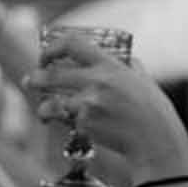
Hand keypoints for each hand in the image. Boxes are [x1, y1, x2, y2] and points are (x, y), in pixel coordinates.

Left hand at [29, 37, 187, 180]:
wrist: (156, 142)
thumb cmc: (154, 113)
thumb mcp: (144, 81)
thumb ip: (131, 67)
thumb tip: (126, 60)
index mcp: (110, 65)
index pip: (72, 44)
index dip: (52, 48)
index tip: (46, 55)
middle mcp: (96, 81)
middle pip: (52, 74)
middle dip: (36, 78)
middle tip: (31, 80)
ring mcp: (88, 104)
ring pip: (51, 102)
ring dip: (42, 107)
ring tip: (41, 112)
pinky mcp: (85, 125)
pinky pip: (66, 122)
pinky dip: (64, 125)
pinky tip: (68, 128)